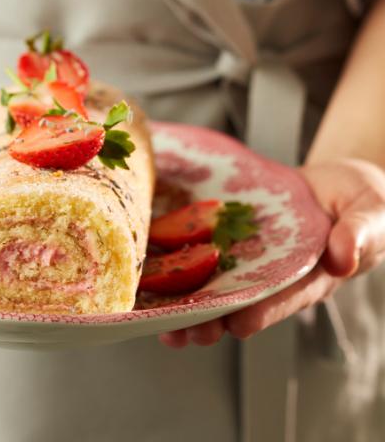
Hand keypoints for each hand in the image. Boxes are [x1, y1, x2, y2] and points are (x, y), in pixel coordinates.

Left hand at [159, 158, 384, 347]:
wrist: (333, 185)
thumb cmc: (359, 201)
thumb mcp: (370, 212)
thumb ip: (361, 232)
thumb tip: (344, 256)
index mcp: (310, 276)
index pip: (284, 299)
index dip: (261, 311)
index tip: (238, 323)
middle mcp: (275, 275)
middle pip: (241, 303)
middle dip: (212, 320)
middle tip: (184, 333)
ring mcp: (250, 260)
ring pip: (216, 287)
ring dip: (188, 304)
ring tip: (159, 319)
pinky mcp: (232, 241)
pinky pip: (205, 255)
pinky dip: (180, 265)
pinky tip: (154, 273)